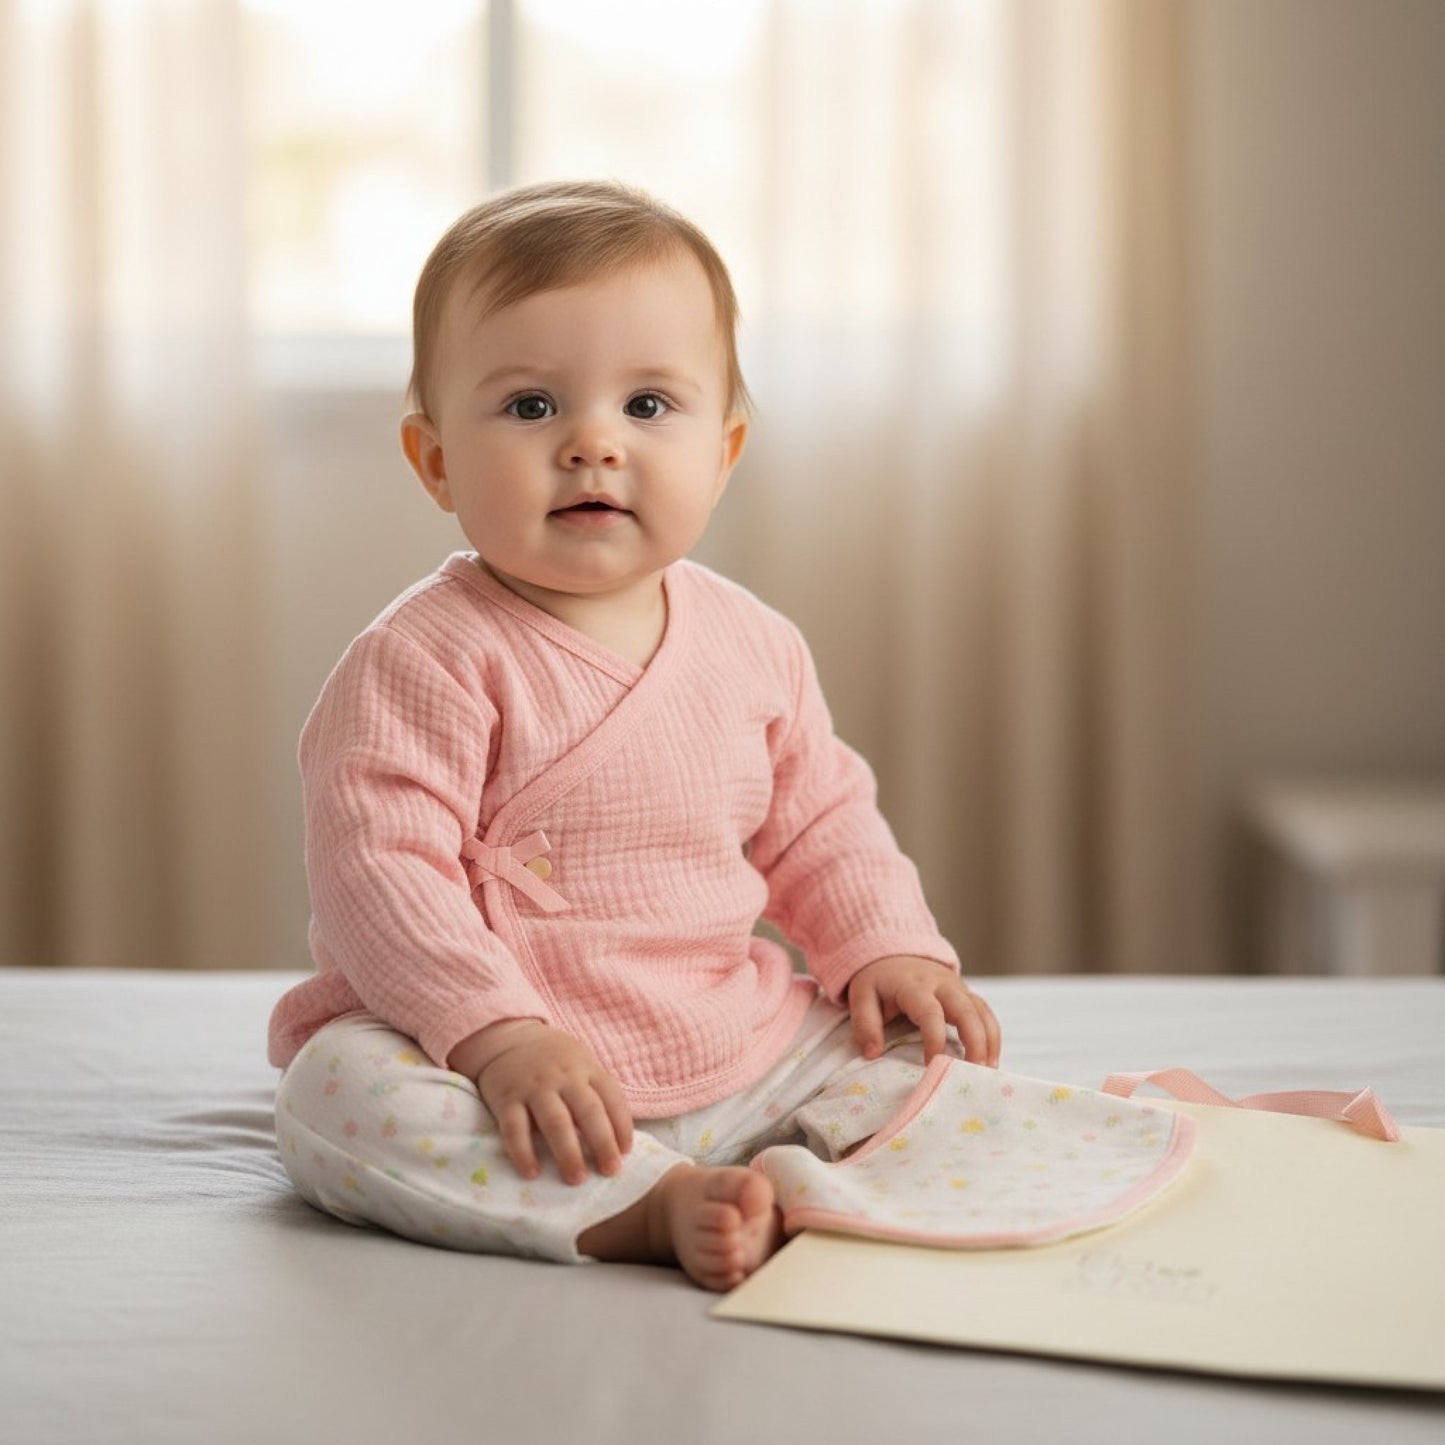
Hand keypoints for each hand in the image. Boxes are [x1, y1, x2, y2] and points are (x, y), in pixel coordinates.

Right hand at [454, 1020, 633, 1184]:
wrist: (508, 1038)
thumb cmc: (554, 1061)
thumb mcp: (582, 1064)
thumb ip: (598, 1094)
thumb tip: (618, 1138)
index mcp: (586, 1068)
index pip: (611, 1097)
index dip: (622, 1126)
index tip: (626, 1154)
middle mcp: (563, 1077)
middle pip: (588, 1111)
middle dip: (602, 1143)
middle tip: (610, 1172)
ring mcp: (534, 1087)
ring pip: (555, 1122)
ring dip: (568, 1153)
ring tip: (577, 1179)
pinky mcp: (506, 1099)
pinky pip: (514, 1129)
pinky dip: (523, 1152)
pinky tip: (532, 1173)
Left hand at [847, 956, 1001, 1066]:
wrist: (895, 954)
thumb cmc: (879, 980)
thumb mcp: (862, 995)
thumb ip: (865, 1023)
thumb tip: (873, 1053)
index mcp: (914, 985)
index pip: (930, 1012)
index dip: (934, 1039)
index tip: (931, 1065)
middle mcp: (942, 984)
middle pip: (967, 1010)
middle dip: (975, 1041)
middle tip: (976, 1072)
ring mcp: (958, 987)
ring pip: (982, 1011)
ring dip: (989, 1040)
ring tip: (988, 1070)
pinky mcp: (966, 994)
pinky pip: (985, 1013)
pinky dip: (992, 1035)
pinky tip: (991, 1059)